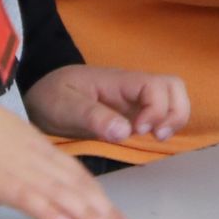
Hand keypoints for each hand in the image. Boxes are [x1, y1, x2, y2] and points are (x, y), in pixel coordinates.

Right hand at [0, 91, 135, 218]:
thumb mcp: (5, 142)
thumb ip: (23, 160)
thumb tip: (35, 181)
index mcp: (38, 148)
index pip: (77, 175)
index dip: (100, 198)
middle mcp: (35, 157)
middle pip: (77, 186)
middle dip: (104, 212)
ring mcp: (17, 168)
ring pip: (60, 192)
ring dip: (87, 215)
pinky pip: (26, 196)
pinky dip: (46, 210)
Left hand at [26, 65, 190, 146]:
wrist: (43, 97)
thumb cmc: (52, 98)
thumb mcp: (64, 107)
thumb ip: (93, 117)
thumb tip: (125, 132)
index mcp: (117, 80)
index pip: (154, 85)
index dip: (156, 109)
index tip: (137, 131)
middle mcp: (132, 87)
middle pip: (174, 87)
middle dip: (175, 112)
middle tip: (155, 136)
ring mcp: (135, 99)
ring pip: (173, 98)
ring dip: (174, 118)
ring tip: (156, 137)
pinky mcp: (134, 112)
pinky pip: (162, 111)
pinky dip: (165, 124)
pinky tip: (149, 138)